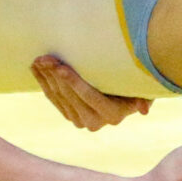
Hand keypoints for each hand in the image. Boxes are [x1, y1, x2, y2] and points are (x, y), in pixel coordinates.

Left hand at [33, 54, 150, 130]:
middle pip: (71, 96)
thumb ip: (145, 97)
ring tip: (39, 59)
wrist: (125, 93)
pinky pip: (52, 98)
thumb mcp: (144, 88)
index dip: (74, 82)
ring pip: (58, 97)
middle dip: (56, 76)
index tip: (61, 67)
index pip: (90, 96)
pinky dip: (42, 81)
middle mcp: (95, 122)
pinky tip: (36, 68)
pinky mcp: (69, 115)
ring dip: (46, 77)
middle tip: (46, 58)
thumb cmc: (136, 83)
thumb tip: (144, 111)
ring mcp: (80, 120)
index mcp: (113, 115)